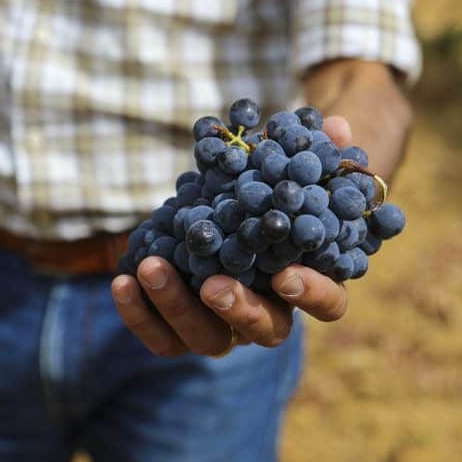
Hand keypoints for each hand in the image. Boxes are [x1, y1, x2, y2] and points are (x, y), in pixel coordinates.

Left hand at [111, 116, 350, 356]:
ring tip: (151, 266)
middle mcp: (268, 312)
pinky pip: (161, 337)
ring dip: (177, 305)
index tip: (286, 276)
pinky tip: (122, 280)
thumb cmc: (264, 193)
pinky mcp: (180, 328)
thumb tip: (339, 124)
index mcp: (306, 280)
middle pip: (265, 331)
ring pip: (206, 337)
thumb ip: (312, 153)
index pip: (328, 304)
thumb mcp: (284, 170)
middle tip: (212, 285)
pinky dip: (139, 314)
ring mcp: (223, 325)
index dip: (312, 295)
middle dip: (238, 309)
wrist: (217, 215)